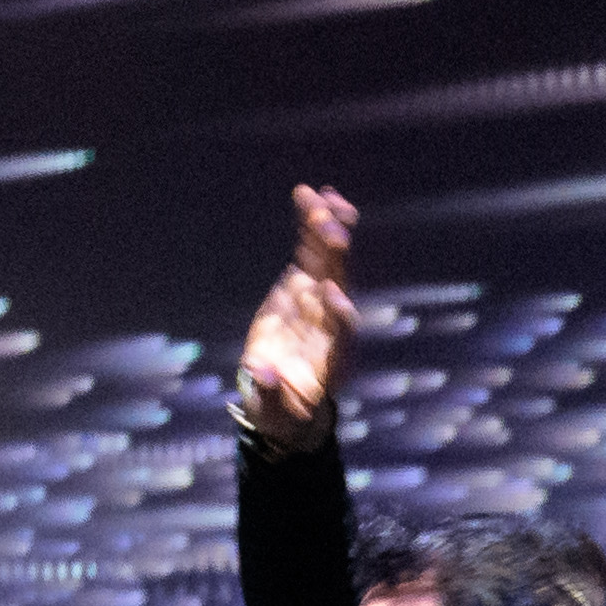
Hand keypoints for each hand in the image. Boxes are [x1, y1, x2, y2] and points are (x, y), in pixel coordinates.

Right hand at [235, 182, 363, 440]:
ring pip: (330, 260)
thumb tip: (263, 374)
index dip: (339, 313)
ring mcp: (319, 298)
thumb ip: (270, 392)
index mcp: (331, 354)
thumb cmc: (284, 408)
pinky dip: (315, 225)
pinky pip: (313, 250)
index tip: (332, 295)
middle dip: (336, 258)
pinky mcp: (304, 284)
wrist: (286, 394)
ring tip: (323, 198)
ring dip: (328, 229)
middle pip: (340, 284)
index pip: (342, 331)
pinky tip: (313, 195)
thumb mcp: (275, 409)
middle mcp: (331, 321)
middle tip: (332, 230)